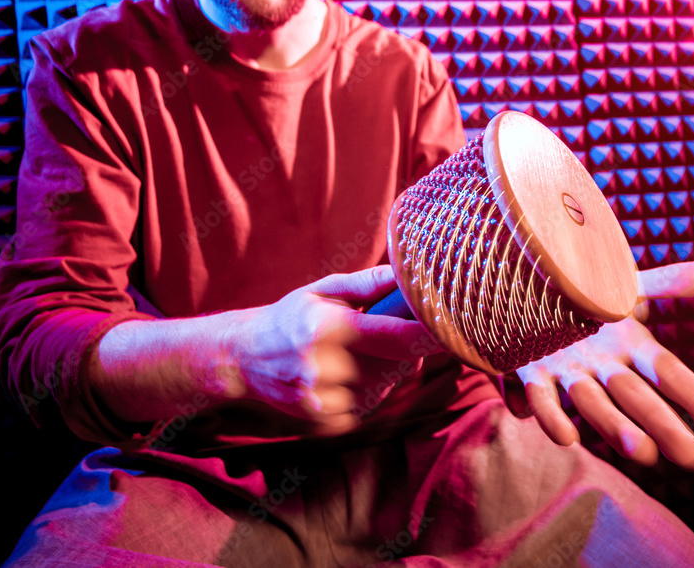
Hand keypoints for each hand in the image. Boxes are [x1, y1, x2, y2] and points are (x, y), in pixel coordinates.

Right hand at [228, 265, 437, 434]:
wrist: (244, 357)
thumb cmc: (291, 316)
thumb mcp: (323, 290)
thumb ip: (368, 283)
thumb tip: (409, 274)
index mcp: (329, 328)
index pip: (394, 337)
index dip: (428, 335)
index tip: (449, 328)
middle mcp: (325, 367)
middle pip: (398, 366)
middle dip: (404, 350)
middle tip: (384, 333)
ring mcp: (324, 399)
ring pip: (386, 387)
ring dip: (384, 371)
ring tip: (352, 354)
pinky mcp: (324, 421)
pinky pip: (368, 405)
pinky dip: (366, 390)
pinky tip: (342, 376)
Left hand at [502, 261, 693, 468]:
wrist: (526, 290)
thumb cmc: (585, 293)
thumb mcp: (628, 284)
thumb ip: (669, 283)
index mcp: (631, 349)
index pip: (674, 378)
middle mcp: (603, 368)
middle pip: (638, 399)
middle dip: (664, 426)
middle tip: (693, 458)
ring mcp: (568, 373)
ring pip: (594, 404)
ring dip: (616, 428)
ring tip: (643, 454)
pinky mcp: (531, 372)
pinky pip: (541, 398)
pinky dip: (552, 417)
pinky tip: (567, 439)